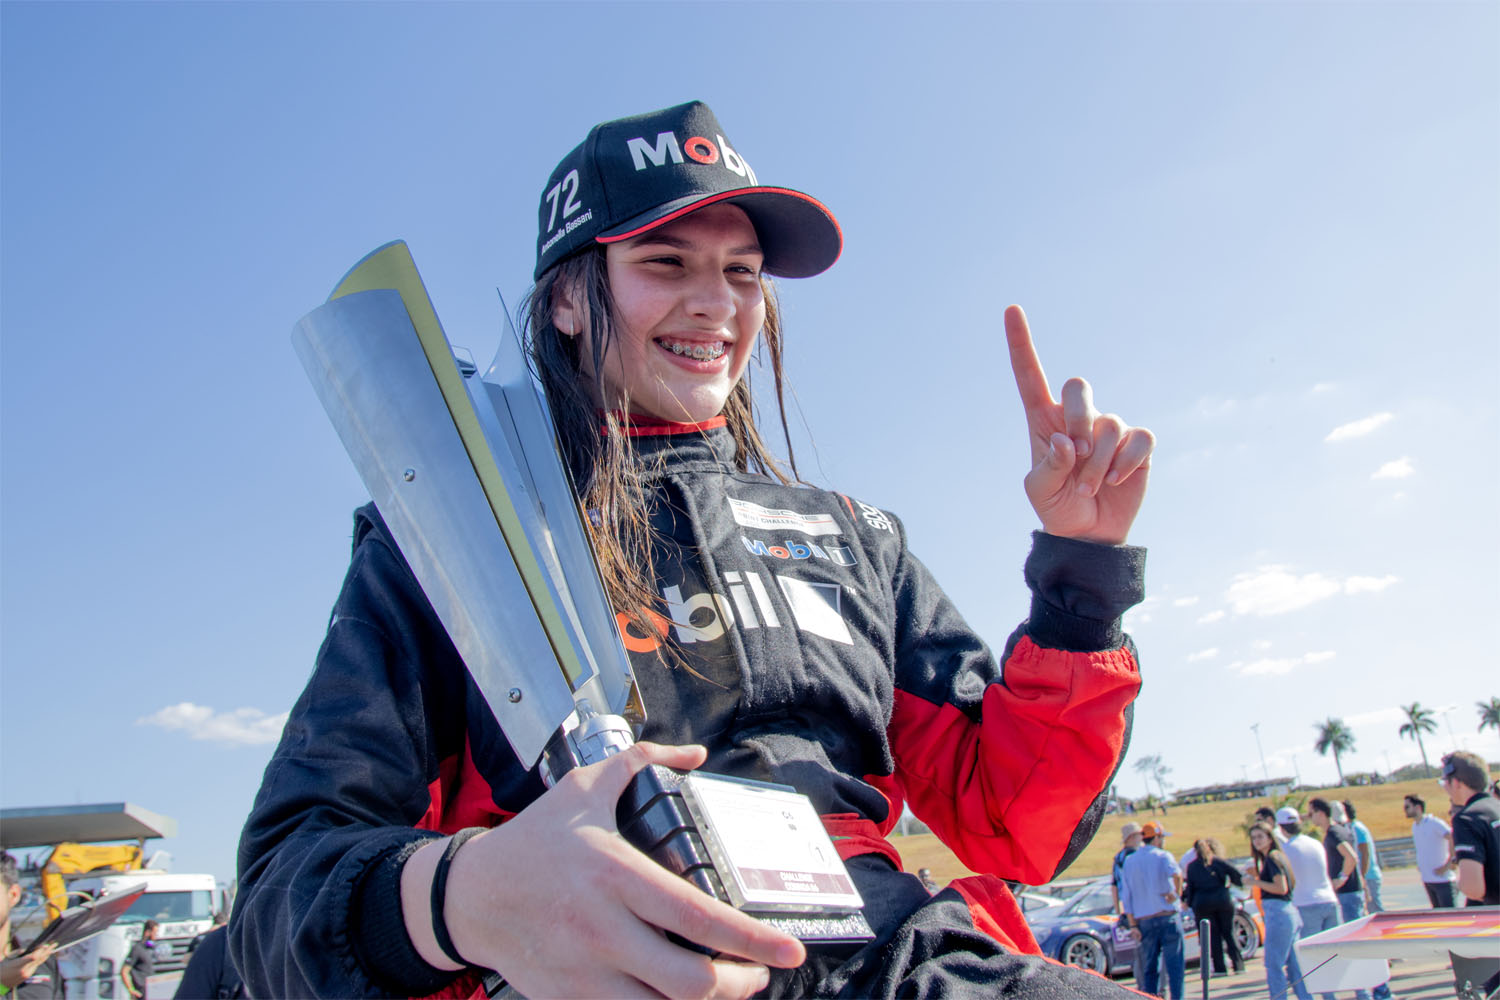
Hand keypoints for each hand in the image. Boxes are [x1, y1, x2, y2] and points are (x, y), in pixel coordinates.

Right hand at [1, 943, 57, 988]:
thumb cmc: (2, 967)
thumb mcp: (9, 957)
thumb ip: (21, 953)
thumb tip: (32, 949)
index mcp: (18, 965)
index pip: (34, 957)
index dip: (40, 950)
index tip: (45, 945)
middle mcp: (24, 970)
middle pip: (39, 959)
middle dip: (47, 951)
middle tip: (54, 944)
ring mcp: (27, 974)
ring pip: (39, 962)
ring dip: (46, 955)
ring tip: (53, 948)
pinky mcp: (28, 975)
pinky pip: (36, 966)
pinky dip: (41, 960)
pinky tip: (46, 955)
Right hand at [421, 742, 804, 998]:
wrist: (468, 895)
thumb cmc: (533, 840)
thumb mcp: (585, 787)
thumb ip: (642, 762)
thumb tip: (695, 755)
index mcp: (614, 874)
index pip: (697, 916)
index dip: (751, 940)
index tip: (788, 949)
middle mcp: (601, 928)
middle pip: (690, 980)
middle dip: (740, 983)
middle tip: (759, 972)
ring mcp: (583, 972)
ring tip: (728, 986)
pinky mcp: (568, 998)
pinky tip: (679, 998)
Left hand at [1005, 305, 1153, 544]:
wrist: (1088, 534)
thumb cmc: (1058, 507)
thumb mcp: (1040, 491)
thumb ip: (1049, 467)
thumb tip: (1069, 443)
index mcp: (1044, 420)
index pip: (1030, 374)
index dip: (1021, 343)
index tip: (1010, 309)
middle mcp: (1077, 417)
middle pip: (1079, 386)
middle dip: (1079, 419)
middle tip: (1077, 457)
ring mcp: (1108, 428)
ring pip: (1109, 422)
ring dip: (1099, 461)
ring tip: (1091, 485)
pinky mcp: (1136, 444)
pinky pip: (1139, 437)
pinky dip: (1127, 462)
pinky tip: (1117, 481)